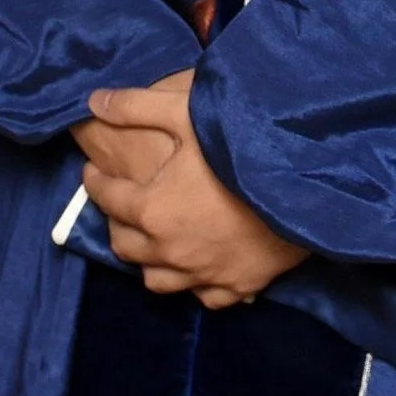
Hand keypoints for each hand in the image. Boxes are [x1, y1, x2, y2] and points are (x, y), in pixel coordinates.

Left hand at [80, 79, 307, 308]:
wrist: (303, 187)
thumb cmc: (239, 147)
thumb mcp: (184, 113)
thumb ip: (135, 106)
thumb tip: (93, 100)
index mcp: (151, 210)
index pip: (108, 197)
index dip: (96, 182)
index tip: (92, 171)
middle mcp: (169, 251)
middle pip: (125, 245)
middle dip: (117, 221)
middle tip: (122, 202)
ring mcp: (202, 275)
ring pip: (156, 279)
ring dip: (148, 259)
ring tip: (153, 238)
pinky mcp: (235, 287)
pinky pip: (201, 294)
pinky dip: (193, 281)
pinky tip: (197, 265)